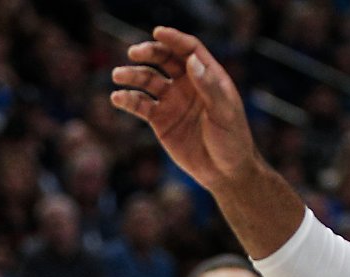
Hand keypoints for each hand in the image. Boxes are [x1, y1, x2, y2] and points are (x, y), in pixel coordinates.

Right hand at [110, 26, 260, 191]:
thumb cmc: (232, 140)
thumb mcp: (225, 112)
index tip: (158, 32)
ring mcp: (172, 101)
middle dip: (149, 53)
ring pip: (148, 81)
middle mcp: (187, 84)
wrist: (224, 172)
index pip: (188, 49)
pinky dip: (128, 100)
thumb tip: (191, 61)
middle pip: (164, 60)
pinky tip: (117, 97)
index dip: (173, 39)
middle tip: (134, 53)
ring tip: (118, 75)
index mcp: (208, 76)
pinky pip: (140, 105)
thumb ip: (209, 87)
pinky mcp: (160, 120)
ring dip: (133, 76)